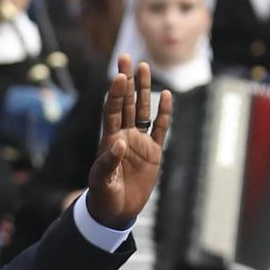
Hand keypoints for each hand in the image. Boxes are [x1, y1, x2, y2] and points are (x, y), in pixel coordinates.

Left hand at [85, 54, 171, 229]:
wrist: (116, 212)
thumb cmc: (103, 197)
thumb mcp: (102, 182)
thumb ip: (109, 162)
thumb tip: (119, 144)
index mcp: (109, 140)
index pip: (112, 110)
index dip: (115, 93)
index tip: (118, 76)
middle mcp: (124, 135)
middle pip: (125, 102)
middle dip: (126, 80)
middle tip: (125, 56)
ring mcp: (139, 142)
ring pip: (142, 110)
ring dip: (143, 90)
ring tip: (143, 67)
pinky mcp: (153, 152)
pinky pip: (160, 128)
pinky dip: (164, 113)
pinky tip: (166, 95)